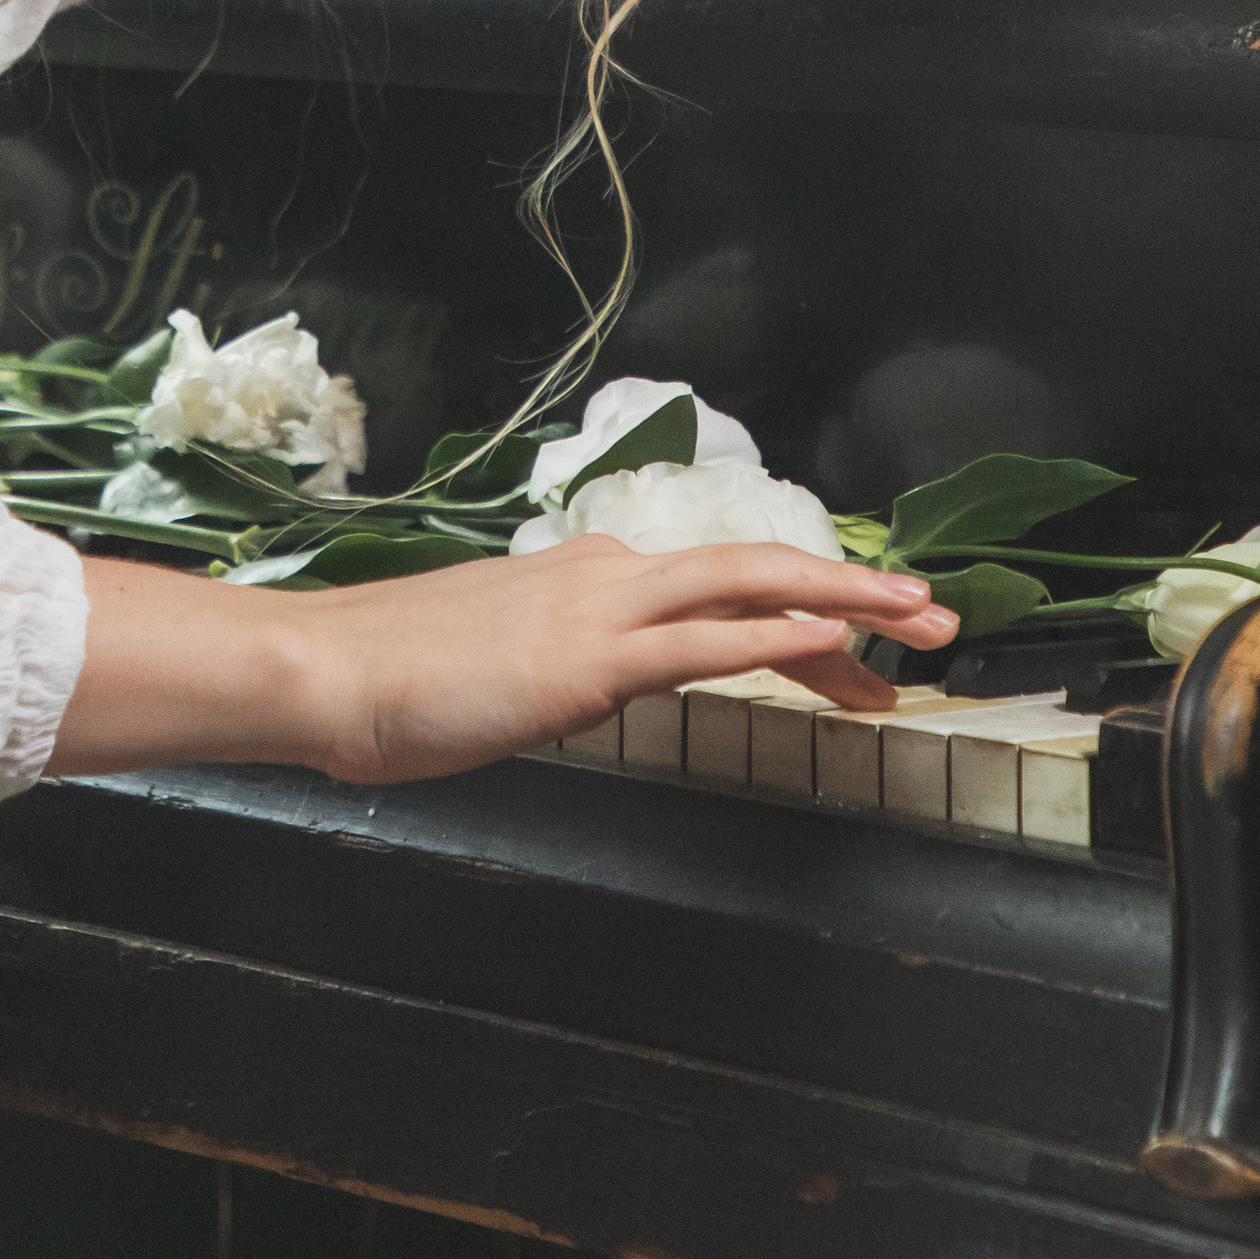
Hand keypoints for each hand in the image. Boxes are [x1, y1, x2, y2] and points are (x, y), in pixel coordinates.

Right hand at [48, 542, 958, 787]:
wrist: (325, 669)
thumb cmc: (387, 680)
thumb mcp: (489, 667)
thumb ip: (551, 670)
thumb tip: (579, 690)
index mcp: (580, 577)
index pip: (713, 586)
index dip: (797, 604)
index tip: (858, 636)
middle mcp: (602, 574)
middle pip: (754, 568)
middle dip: (854, 590)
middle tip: (934, 616)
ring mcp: (597, 610)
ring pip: (748, 586)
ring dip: (843, 604)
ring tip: (915, 627)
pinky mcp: (588, 659)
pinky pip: (704, 640)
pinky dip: (776, 632)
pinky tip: (828, 642)